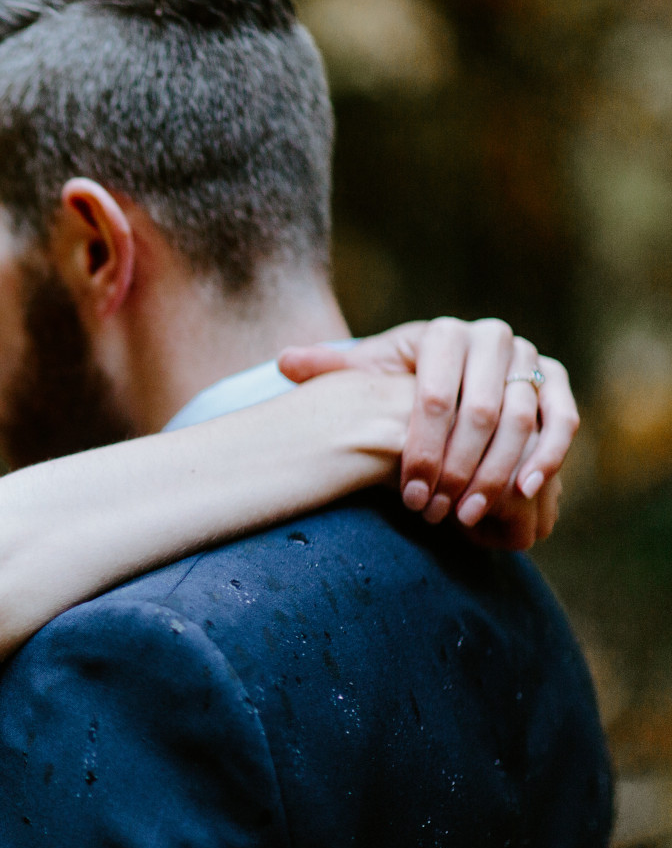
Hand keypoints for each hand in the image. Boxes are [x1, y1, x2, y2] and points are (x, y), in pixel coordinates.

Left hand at [278, 318, 577, 548]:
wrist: (449, 378)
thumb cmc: (397, 382)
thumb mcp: (367, 374)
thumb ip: (331, 369)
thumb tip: (285, 362)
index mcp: (444, 333)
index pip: (434, 395)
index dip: (421, 448)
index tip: (406, 492)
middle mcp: (492, 338)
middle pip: (481, 411)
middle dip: (456, 469)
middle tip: (433, 512)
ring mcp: (530, 358)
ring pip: (522, 420)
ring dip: (497, 473)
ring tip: (468, 514)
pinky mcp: (556, 381)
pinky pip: (562, 419)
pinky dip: (547, 456)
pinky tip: (525, 491)